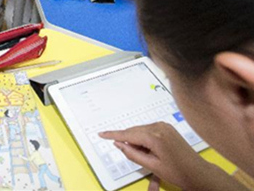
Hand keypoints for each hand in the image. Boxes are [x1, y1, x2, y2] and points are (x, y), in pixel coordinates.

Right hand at [100, 122, 237, 190]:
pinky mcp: (167, 128)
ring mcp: (164, 126)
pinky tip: (149, 150)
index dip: (113, 134)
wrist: (198, 173)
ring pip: (141, 131)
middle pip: (134, 131)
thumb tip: (119, 144)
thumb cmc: (178, 172)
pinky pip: (149, 130)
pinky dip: (144, 139)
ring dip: (137, 141)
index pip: (128, 134)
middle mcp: (159, 127)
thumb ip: (132, 153)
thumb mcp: (152, 166)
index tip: (101, 134)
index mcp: (155, 136)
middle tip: (130, 154)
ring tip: (146, 156)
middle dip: (128, 141)